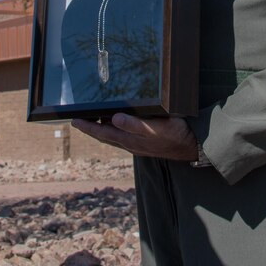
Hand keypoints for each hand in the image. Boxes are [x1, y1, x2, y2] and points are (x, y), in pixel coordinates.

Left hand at [71, 113, 199, 161]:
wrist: (191, 146)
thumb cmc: (174, 134)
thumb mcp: (155, 127)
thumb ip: (135, 125)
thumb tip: (114, 119)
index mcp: (130, 140)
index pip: (103, 133)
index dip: (88, 127)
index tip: (74, 121)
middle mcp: (130, 144)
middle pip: (104, 136)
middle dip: (90, 128)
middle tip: (77, 120)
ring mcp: (137, 145)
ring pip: (113, 137)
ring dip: (100, 129)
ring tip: (91, 120)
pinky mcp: (144, 143)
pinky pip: (122, 137)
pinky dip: (113, 130)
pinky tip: (114, 125)